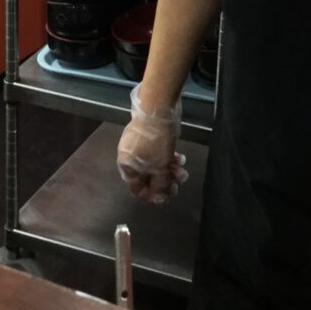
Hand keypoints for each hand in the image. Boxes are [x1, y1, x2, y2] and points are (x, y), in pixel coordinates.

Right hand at [116, 84, 188, 203]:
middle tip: (178, 184)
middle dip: (164, 182)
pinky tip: (181, 158)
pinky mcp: (151, 137)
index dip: (152, 196)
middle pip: (148, 177)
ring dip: (170, 171)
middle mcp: (131, 157)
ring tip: (183, 171)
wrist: (158, 109)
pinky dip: (169, 158)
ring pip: (156, 165)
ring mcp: (141, 146)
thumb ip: (159, 185)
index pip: (137, 189)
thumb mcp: (159, 167)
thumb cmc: (155, 142)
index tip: (166, 198)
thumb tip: (159, 200)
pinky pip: (159, 154)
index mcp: (127, 166)